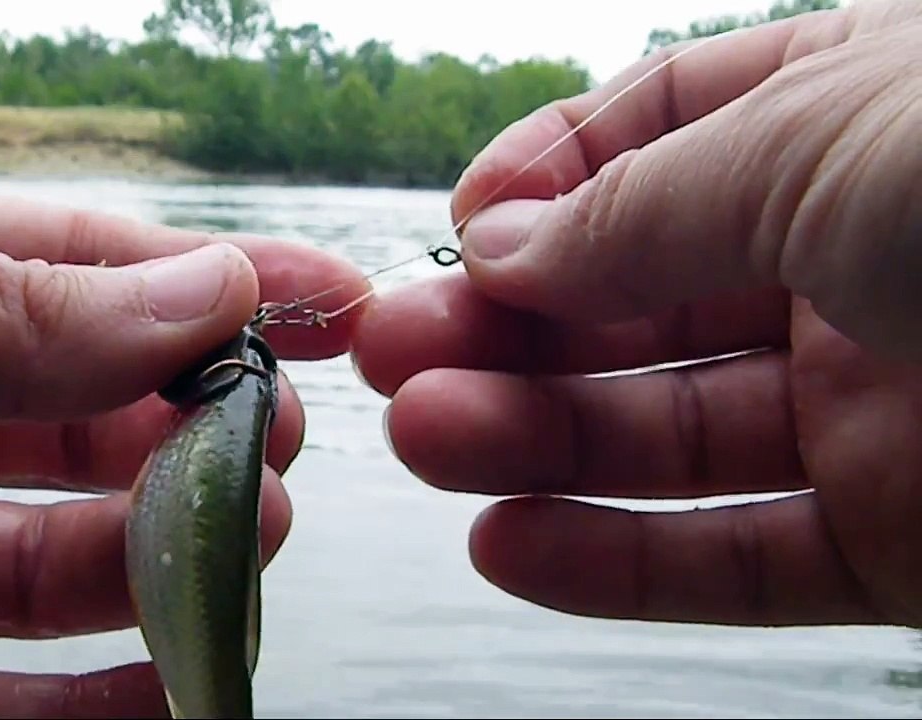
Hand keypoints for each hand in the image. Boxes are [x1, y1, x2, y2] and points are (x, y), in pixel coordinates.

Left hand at [0, 137, 369, 715]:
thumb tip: (202, 285)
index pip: (66, 270)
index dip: (202, 283)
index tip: (329, 304)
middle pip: (70, 419)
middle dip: (188, 427)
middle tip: (280, 449)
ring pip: (37, 566)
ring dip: (153, 562)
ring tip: (246, 551)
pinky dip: (78, 717)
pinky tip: (168, 695)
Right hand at [351, 0, 921, 628]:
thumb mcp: (830, 140)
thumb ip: (648, 203)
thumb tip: (503, 238)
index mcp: (857, 116)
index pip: (658, 134)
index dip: (545, 180)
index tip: (459, 231)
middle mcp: (858, 259)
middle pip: (638, 301)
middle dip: (506, 326)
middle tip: (391, 356)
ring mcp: (881, 406)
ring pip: (668, 433)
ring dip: (532, 443)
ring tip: (424, 442)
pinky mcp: (908, 540)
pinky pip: (737, 555)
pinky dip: (618, 560)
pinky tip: (511, 542)